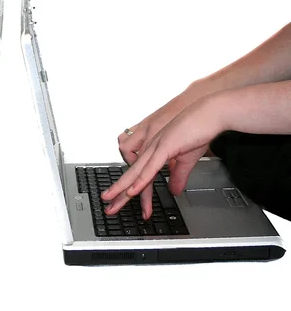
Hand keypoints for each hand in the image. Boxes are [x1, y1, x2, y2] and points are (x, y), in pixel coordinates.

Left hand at [103, 95, 224, 218]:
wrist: (210, 112)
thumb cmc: (199, 130)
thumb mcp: (187, 160)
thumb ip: (178, 176)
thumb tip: (174, 191)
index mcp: (154, 151)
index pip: (137, 175)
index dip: (128, 191)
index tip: (119, 203)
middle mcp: (151, 149)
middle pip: (131, 175)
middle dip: (118, 193)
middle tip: (108, 208)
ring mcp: (156, 147)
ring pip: (136, 172)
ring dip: (123, 189)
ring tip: (113, 201)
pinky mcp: (165, 146)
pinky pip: (150, 166)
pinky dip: (141, 180)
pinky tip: (133, 190)